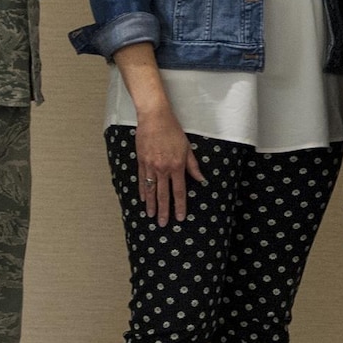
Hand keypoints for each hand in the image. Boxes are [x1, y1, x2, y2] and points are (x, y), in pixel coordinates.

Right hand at [135, 108, 202, 224]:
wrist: (154, 118)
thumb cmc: (173, 130)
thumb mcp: (187, 147)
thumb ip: (193, 166)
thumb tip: (201, 179)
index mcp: (176, 166)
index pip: (179, 191)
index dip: (180, 206)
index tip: (180, 217)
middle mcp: (163, 169)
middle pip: (164, 195)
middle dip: (164, 211)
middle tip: (163, 223)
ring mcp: (150, 166)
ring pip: (151, 190)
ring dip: (151, 204)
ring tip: (151, 216)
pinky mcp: (141, 161)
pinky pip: (141, 180)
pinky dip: (142, 191)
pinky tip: (143, 200)